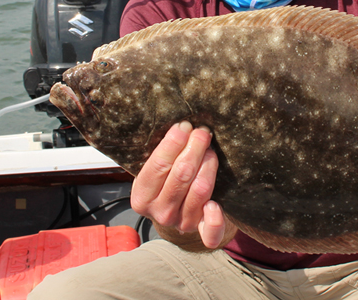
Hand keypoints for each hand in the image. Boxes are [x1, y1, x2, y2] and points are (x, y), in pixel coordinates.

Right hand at [130, 121, 228, 247]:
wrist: (178, 211)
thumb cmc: (166, 182)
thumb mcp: (154, 170)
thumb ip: (160, 154)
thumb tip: (178, 126)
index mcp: (142, 197)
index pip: (158, 165)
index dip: (173, 142)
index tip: (184, 126)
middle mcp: (160, 212)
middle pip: (182, 174)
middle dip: (194, 147)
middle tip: (202, 132)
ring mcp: (181, 222)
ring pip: (200, 189)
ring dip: (208, 164)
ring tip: (210, 150)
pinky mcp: (201, 229)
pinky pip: (211, 231)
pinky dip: (215, 218)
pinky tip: (215, 204)